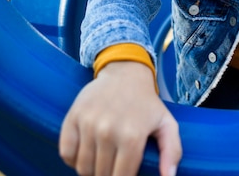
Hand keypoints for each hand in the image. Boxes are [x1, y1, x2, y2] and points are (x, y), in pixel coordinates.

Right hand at [59, 62, 181, 175]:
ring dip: (91, 171)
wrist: (125, 73)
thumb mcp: (167, 124)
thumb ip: (172, 152)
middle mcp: (108, 131)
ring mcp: (88, 124)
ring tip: (102, 163)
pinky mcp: (73, 118)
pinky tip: (86, 154)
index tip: (125, 174)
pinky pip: (66, 153)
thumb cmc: (147, 103)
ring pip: (83, 168)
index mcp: (132, 137)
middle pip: (101, 175)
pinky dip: (73, 160)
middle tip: (115, 167)